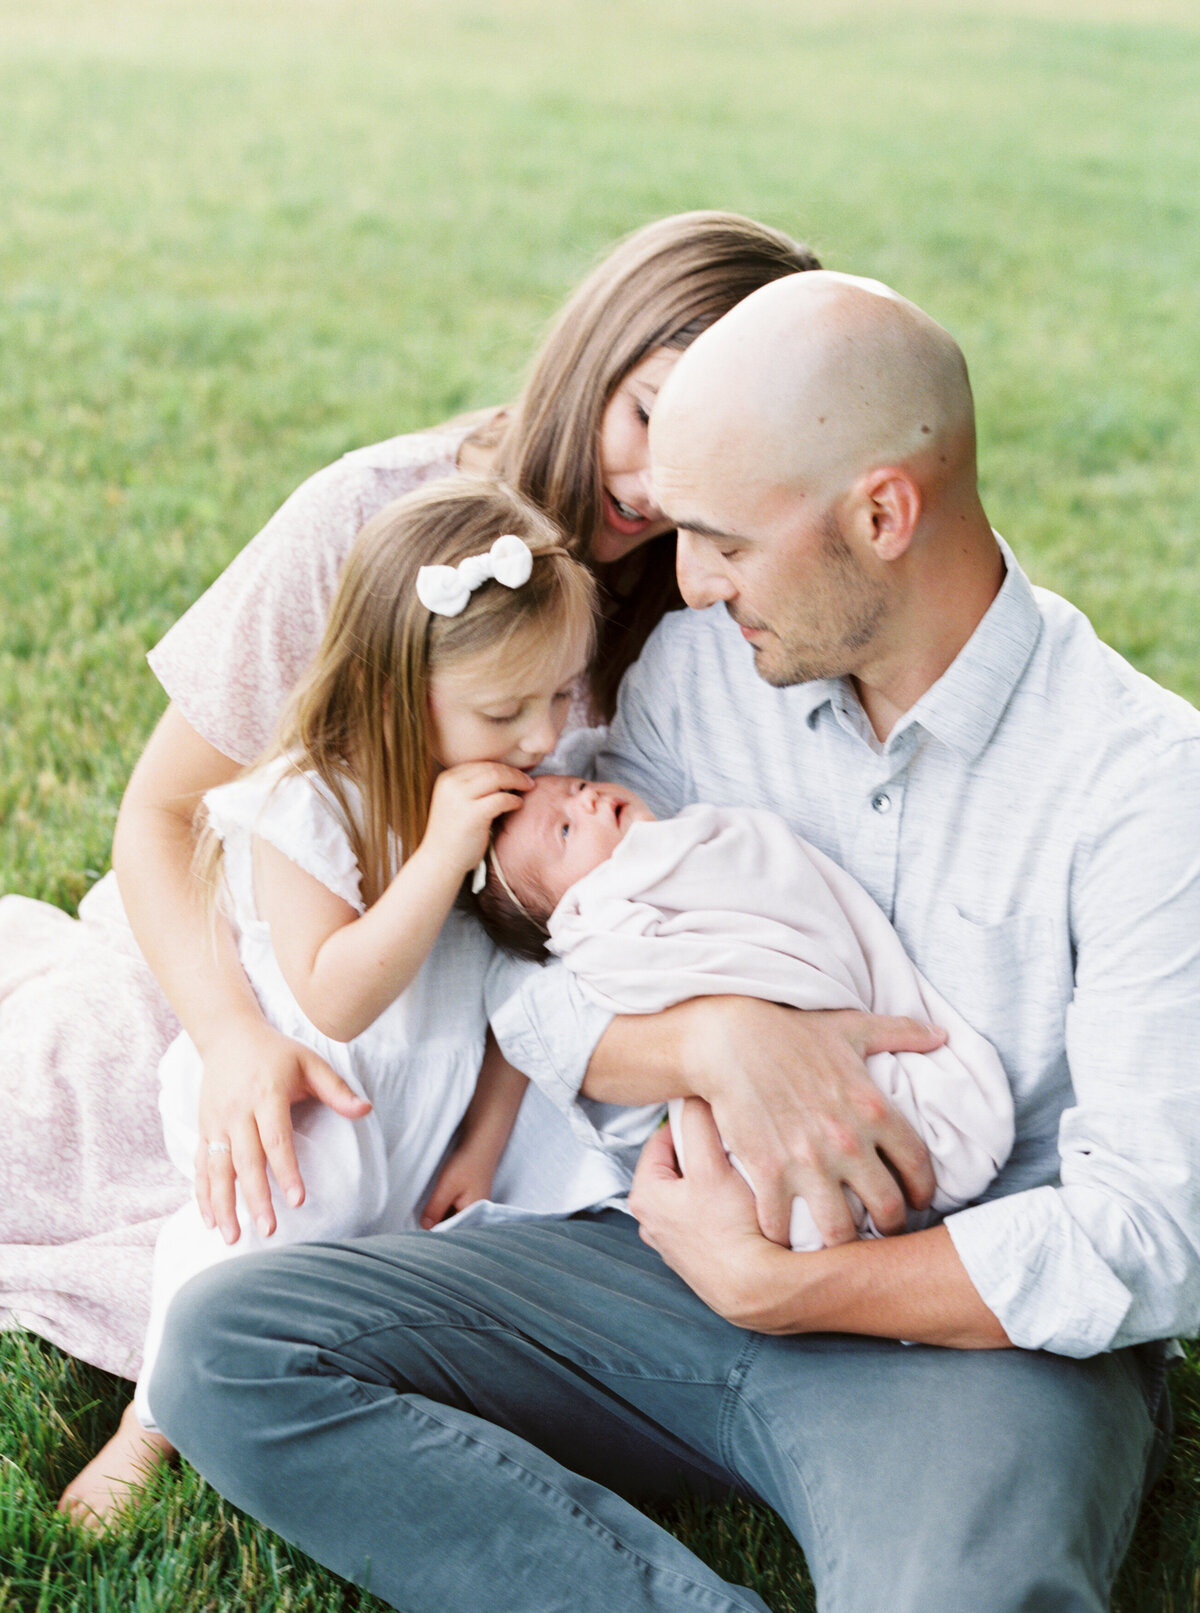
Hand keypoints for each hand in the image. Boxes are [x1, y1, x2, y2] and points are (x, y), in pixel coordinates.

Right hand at [195, 1014, 371, 1243]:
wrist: (228, 1036)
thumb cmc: (277, 1053)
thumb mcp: (310, 1062)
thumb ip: (336, 1089)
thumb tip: (367, 1110)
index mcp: (266, 1095)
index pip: (276, 1139)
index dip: (287, 1170)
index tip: (298, 1200)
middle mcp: (237, 1111)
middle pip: (246, 1160)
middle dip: (255, 1198)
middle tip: (269, 1229)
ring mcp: (216, 1122)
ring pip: (218, 1169)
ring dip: (223, 1205)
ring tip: (232, 1238)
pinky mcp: (204, 1129)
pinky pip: (201, 1165)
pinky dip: (202, 1194)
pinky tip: (210, 1220)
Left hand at [419, 1144, 495, 1228]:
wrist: (481, 1146)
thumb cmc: (467, 1165)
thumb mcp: (446, 1187)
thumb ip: (435, 1209)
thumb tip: (425, 1227)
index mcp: (474, 1217)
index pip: (452, 1234)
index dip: (436, 1233)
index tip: (422, 1230)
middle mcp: (478, 1217)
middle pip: (454, 1229)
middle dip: (439, 1225)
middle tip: (425, 1219)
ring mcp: (475, 1210)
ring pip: (454, 1220)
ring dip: (442, 1217)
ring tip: (434, 1210)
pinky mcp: (472, 1203)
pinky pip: (457, 1213)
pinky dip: (447, 1210)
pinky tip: (442, 1202)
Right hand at [421, 763, 532, 877]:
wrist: (439, 861)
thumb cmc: (453, 834)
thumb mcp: (456, 803)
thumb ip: (473, 788)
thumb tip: (504, 775)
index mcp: (447, 778)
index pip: (481, 763)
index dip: (503, 766)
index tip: (517, 773)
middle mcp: (451, 784)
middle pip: (491, 768)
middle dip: (514, 772)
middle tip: (529, 780)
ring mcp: (460, 799)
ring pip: (497, 778)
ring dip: (517, 781)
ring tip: (528, 788)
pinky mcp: (472, 815)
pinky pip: (501, 799)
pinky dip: (514, 800)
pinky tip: (518, 804)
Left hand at [629, 1102, 789, 1329]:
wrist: (761, 1290)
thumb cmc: (732, 1228)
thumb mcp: (711, 1165)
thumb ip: (698, 1124)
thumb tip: (694, 1094)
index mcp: (644, 1196)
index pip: (663, 1139)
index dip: (691, 1123)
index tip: (717, 1117)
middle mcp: (652, 1222)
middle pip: (680, 1166)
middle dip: (706, 1152)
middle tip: (735, 1146)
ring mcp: (676, 1244)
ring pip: (697, 1192)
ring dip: (718, 1179)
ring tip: (746, 1175)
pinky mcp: (701, 1260)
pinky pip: (711, 1218)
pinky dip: (725, 1207)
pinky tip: (748, 1206)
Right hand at [686, 1000, 943, 1246]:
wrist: (730, 1038)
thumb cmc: (792, 1032)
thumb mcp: (852, 1027)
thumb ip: (901, 1031)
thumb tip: (942, 1033)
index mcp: (875, 1109)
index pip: (919, 1167)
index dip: (924, 1191)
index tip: (917, 1200)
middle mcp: (848, 1142)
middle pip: (888, 1209)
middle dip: (891, 1227)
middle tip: (882, 1230)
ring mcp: (808, 1162)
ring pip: (841, 1230)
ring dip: (843, 1243)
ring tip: (839, 1243)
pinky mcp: (768, 1172)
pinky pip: (784, 1226)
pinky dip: (785, 1239)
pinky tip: (786, 1237)